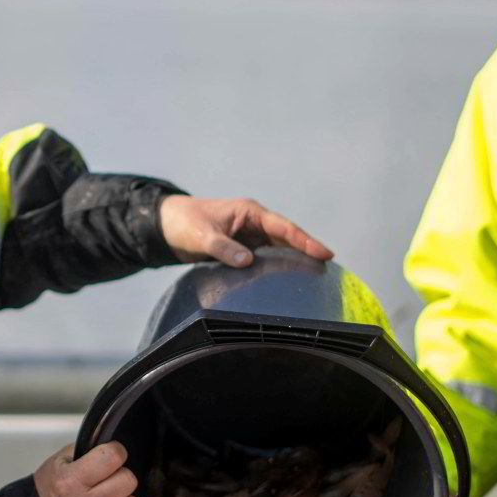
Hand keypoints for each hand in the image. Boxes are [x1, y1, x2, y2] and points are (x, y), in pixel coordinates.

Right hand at [34, 441, 148, 496]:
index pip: (113, 457)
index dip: (115, 452)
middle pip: (128, 480)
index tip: (110, 457)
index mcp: (69, 483)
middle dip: (120, 477)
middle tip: (108, 482)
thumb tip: (113, 445)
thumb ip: (85, 449)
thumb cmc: (48, 493)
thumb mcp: (57, 462)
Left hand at [159, 195, 332, 267]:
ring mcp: (250, 237)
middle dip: (308, 252)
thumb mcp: (202, 236)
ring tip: (317, 279)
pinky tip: (288, 284)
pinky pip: (266, 259)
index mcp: (250, 212)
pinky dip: (277, 269)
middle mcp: (255, 223)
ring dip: (294, 261)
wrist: (167, 226)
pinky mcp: (244, 249)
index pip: (283, 227)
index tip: (324, 253)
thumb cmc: (184, 224)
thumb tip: (247, 262)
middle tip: (330, 270)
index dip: (305, 240)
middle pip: (287, 239)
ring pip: (279, 250)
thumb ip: (224, 248)